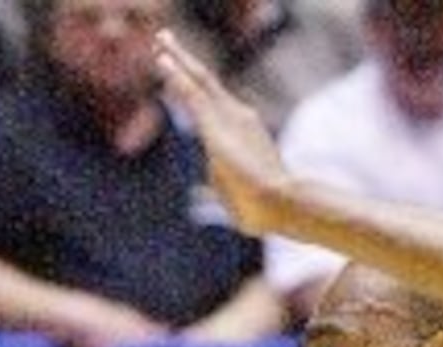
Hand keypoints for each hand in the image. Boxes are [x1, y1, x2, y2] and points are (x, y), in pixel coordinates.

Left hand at [154, 29, 287, 237]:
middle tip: (164, 41)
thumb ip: (216, 187)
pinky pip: (194, 95)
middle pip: (206, 82)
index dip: (192, 86)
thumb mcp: (233, 198)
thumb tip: (200, 192)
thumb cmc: (261, 210)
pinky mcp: (218, 127)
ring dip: (178, 60)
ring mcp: (229, 118)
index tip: (175, 73)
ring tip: (160, 41)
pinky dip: (177, 77)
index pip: (212, 103)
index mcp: (239, 131)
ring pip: (199, 81)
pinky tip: (163, 61)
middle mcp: (236, 116)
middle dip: (185, 61)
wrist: (281, 204)